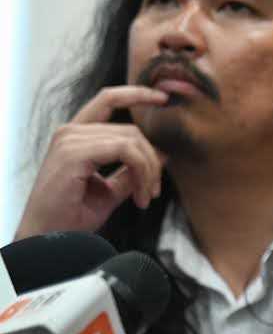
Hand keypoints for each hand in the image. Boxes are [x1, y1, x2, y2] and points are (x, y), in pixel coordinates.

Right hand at [15, 86, 169, 239]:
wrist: (47, 240)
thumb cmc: (72, 217)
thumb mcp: (109, 190)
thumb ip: (132, 171)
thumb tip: (163, 155)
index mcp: (75, 135)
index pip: (108, 100)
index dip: (137, 94)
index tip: (163, 98)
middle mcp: (70, 132)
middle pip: (131, 130)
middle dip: (152, 160)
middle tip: (154, 191)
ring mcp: (70, 140)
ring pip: (132, 141)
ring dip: (149, 171)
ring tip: (146, 197)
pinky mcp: (74, 153)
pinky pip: (126, 151)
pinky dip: (142, 172)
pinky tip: (141, 197)